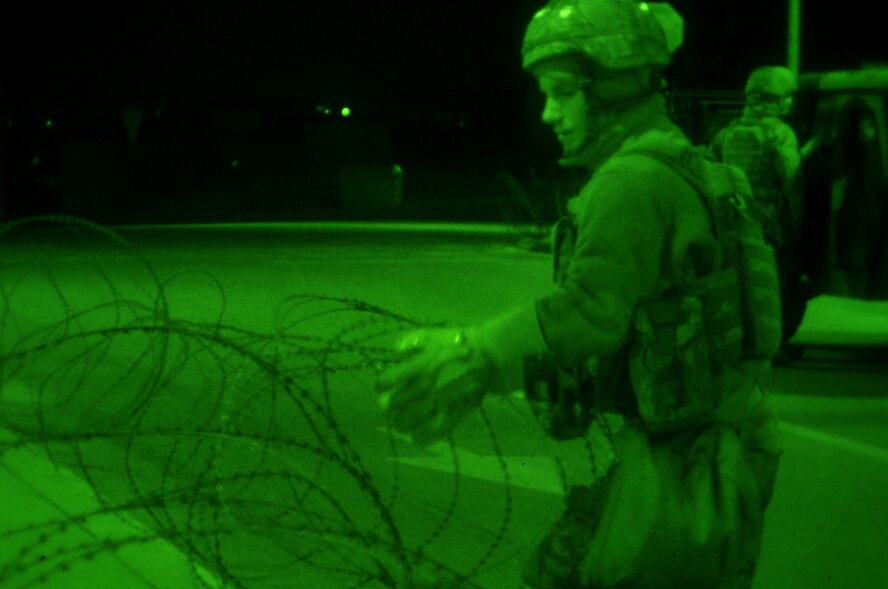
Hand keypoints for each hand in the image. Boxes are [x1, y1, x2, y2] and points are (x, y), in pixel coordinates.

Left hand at [376, 328, 496, 444]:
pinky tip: (416, 432)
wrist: (489, 358)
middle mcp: (425, 387)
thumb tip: (395, 351)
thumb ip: (410, 342)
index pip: (384, 382)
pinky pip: (429, 434)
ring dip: (399, 422)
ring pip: (407, 422)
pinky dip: (418, 436)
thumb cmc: (457, 345)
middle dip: (387, 406)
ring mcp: (438, 404)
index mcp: (418, 366)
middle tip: (388, 406)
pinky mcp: (451, 416)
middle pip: (392, 405)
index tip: (382, 386)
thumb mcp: (431, 335)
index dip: (380, 385)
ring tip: (400, 420)